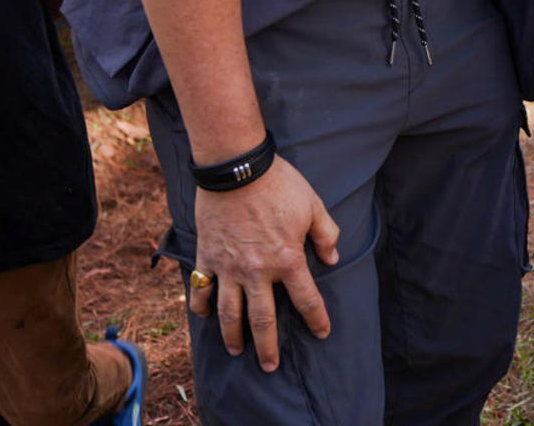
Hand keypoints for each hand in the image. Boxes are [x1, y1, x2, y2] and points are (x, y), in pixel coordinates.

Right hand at [189, 158, 340, 371]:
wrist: (236, 167)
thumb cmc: (279, 183)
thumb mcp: (313, 205)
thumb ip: (326, 234)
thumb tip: (333, 258)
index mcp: (288, 260)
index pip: (306, 300)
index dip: (317, 319)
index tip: (322, 333)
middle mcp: (258, 271)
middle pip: (263, 320)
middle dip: (268, 347)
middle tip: (270, 366)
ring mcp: (229, 267)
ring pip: (229, 312)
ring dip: (233, 335)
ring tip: (237, 351)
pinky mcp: (208, 256)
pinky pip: (202, 288)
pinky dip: (200, 304)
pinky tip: (203, 316)